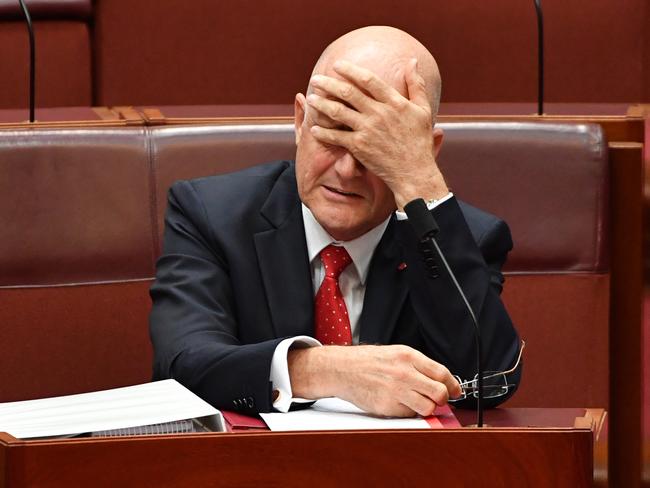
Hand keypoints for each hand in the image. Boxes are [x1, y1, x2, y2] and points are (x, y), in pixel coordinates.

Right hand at [288, 344, 461, 416]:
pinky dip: (407, 412)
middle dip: (442, 399)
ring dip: (426, 408)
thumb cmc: (368, 361)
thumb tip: (440, 380)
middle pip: (439, 393)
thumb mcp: (396, 353)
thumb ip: (418, 365)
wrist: (342, 368)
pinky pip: (408, 415)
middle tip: (437, 399)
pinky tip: (398, 403)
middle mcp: (404, 373)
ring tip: (416, 402)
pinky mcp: (387, 406)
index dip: (453, 385)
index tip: (455, 391)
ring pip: (427, 408)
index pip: (442, 373)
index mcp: (408, 356)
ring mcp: (396, 390)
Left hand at [306, 58, 447, 208]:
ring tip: (310, 99)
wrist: (414, 172)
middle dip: (329, 84)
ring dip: (322, 104)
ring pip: (339, 112)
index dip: (350, 70)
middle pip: (348, 93)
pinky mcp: (359, 147)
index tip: (337, 65)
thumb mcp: (423, 109)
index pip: (368, 80)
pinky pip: (337, 137)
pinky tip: (314, 128)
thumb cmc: (419, 141)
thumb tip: (412, 61)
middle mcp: (379, 114)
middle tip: (316, 78)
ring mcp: (368, 130)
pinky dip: (324, 132)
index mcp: (394, 102)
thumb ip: (416, 84)